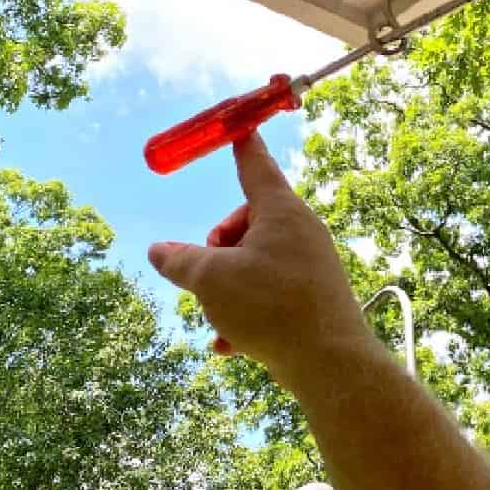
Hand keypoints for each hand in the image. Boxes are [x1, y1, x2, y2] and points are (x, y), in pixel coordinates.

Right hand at [147, 132, 370, 375]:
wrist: (331, 363)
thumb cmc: (271, 308)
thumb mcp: (211, 281)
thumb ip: (181, 261)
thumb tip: (159, 250)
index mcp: (279, 211)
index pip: (254, 164)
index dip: (241, 145)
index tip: (239, 125)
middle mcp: (300, 230)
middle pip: (247, 221)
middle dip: (219, 248)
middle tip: (211, 275)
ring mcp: (310, 264)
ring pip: (255, 262)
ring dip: (229, 288)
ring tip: (222, 319)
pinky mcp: (314, 296)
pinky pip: (271, 294)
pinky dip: (247, 314)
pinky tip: (230, 345)